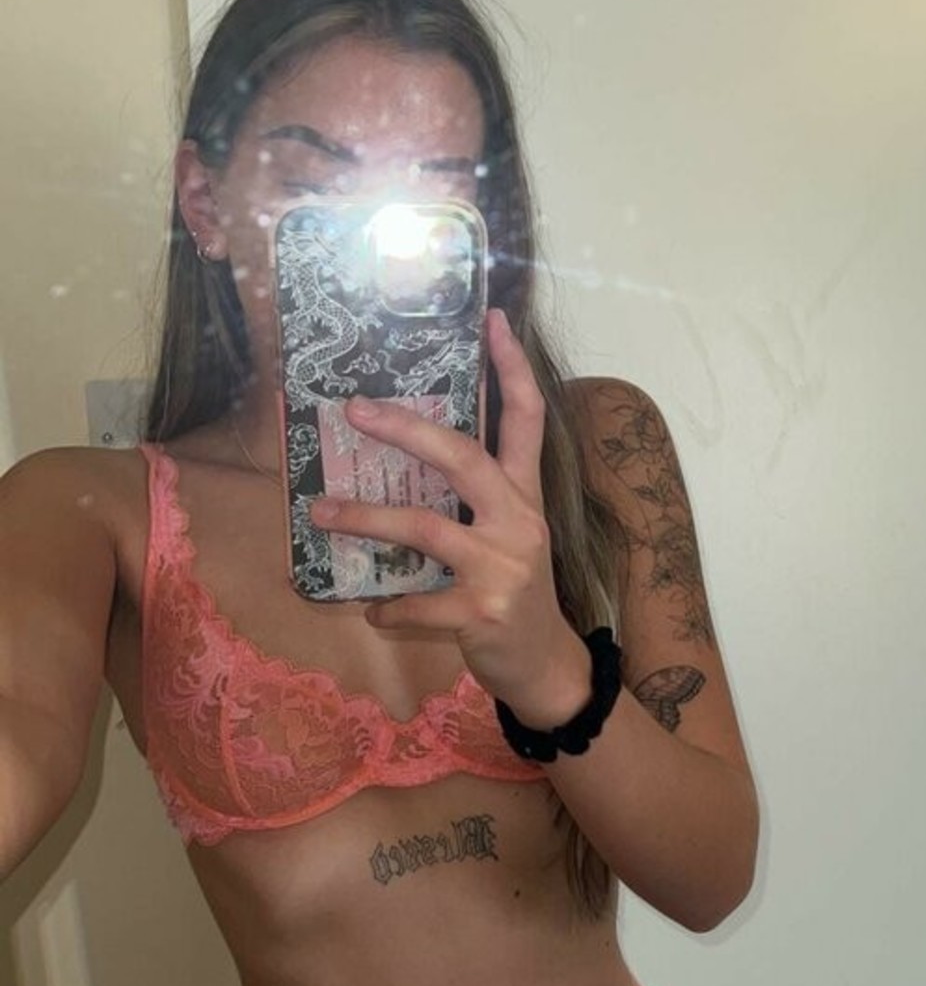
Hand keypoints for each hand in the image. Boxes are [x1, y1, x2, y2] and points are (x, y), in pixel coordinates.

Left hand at [309, 308, 590, 723]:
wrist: (545, 666)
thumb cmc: (513, 591)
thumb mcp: (508, 537)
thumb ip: (474, 499)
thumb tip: (405, 457)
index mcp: (525, 496)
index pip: (527, 419)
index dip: (512, 368)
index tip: (491, 319)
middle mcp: (519, 522)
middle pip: (464, 458)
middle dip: (407, 430)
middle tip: (355, 408)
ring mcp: (503, 567)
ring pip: (426, 528)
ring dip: (366, 518)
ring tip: (321, 512)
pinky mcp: (481, 613)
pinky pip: (417, 603)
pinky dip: (388, 608)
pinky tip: (372, 612)